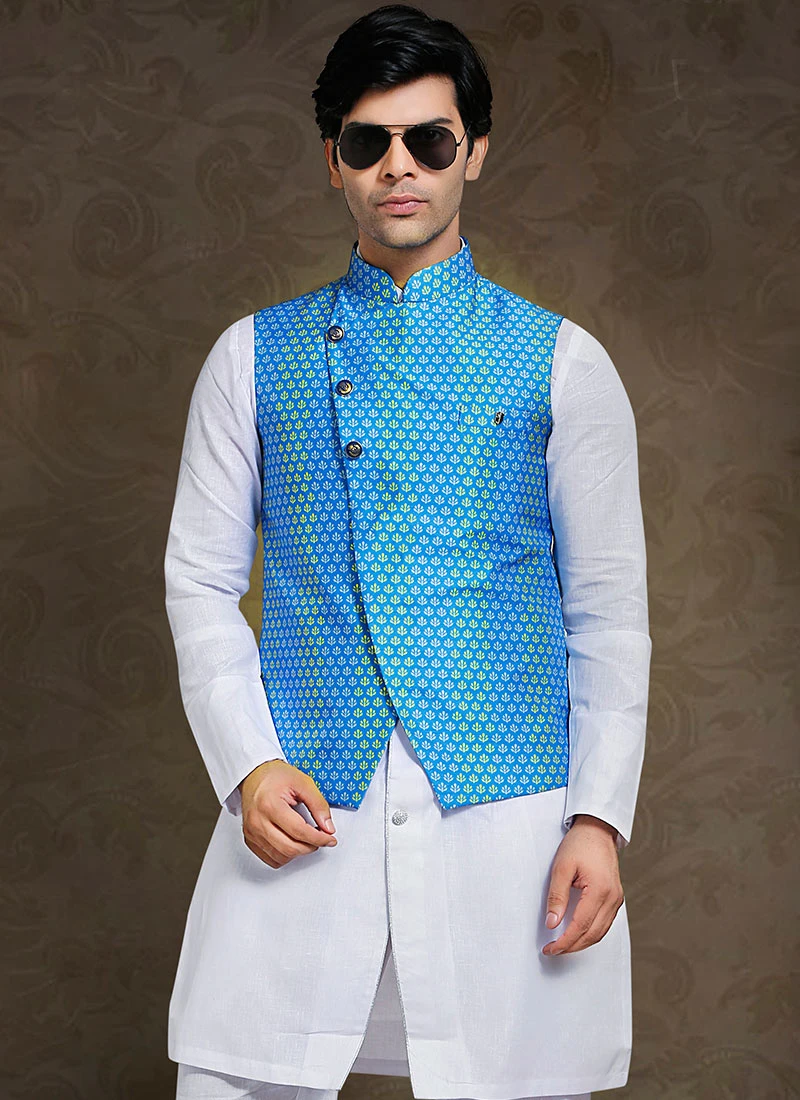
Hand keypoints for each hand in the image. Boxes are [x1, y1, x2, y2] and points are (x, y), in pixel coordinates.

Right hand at [239, 759, 338, 867]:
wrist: (254, 775)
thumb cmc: (276, 776)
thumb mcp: (303, 783)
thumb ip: (318, 805)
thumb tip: (328, 828)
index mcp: (270, 804)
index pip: (299, 831)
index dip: (319, 838)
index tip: (330, 838)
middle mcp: (257, 821)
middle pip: (290, 848)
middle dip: (311, 847)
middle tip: (320, 839)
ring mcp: (252, 832)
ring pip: (280, 857)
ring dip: (299, 853)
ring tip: (306, 839)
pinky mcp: (250, 839)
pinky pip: (270, 859)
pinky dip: (285, 856)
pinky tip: (292, 843)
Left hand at [542, 814, 623, 955]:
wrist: (597, 830)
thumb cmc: (580, 844)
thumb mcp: (561, 868)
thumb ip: (557, 897)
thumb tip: (552, 923)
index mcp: (600, 890)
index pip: (581, 926)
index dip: (565, 941)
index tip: (550, 948)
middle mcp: (613, 898)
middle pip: (593, 934)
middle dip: (572, 946)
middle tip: (553, 950)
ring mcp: (617, 899)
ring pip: (601, 932)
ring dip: (582, 942)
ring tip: (563, 946)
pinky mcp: (616, 898)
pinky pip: (605, 923)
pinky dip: (591, 933)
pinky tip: (578, 934)